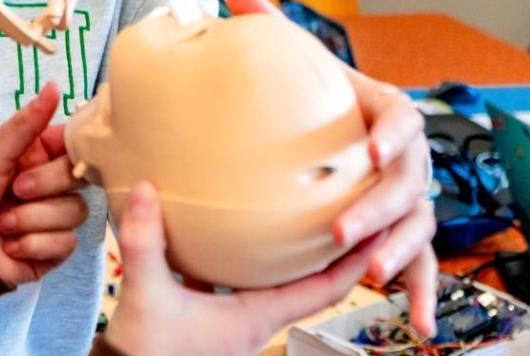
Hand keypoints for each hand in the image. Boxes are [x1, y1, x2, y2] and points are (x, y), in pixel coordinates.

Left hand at [0, 84, 89, 284]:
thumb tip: (54, 86)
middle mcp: (48, 187)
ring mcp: (51, 220)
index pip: (74, 146)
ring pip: (75, 212)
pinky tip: (9, 246)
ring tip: (1, 224)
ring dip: (33, 219)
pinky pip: (66, 243)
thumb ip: (25, 124)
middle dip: (45, 185)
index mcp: (36, 158)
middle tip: (15, 190)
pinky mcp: (50, 251)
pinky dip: (34, 245)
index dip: (73, 150)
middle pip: (78, 179)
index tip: (57, 154)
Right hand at [105, 182, 384, 354]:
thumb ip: (146, 243)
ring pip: (279, 282)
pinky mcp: (214, 320)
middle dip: (337, 247)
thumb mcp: (146, 295)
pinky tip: (230, 231)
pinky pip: (242, 282)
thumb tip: (145, 189)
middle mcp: (257, 319)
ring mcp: (237, 321)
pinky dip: (248, 257)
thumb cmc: (146, 353)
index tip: (384, 222)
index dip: (359, 258)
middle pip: (315, 282)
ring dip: (293, 251)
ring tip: (298, 209)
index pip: (328, 288)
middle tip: (351, 203)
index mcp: (258, 316)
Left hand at [225, 0, 440, 334]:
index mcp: (384, 113)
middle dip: (380, 208)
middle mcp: (404, 158)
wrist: (335, 137)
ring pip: (419, 226)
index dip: (394, 132)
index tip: (372, 147)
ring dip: (399, 250)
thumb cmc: (315, 102)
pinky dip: (423, 294)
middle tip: (342, 230)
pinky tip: (420, 324)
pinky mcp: (405, 235)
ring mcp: (409, 199)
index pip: (402, 117)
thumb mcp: (293, 66)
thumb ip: (268, 29)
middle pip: (409, 182)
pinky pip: (421, 265)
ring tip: (372, 274)